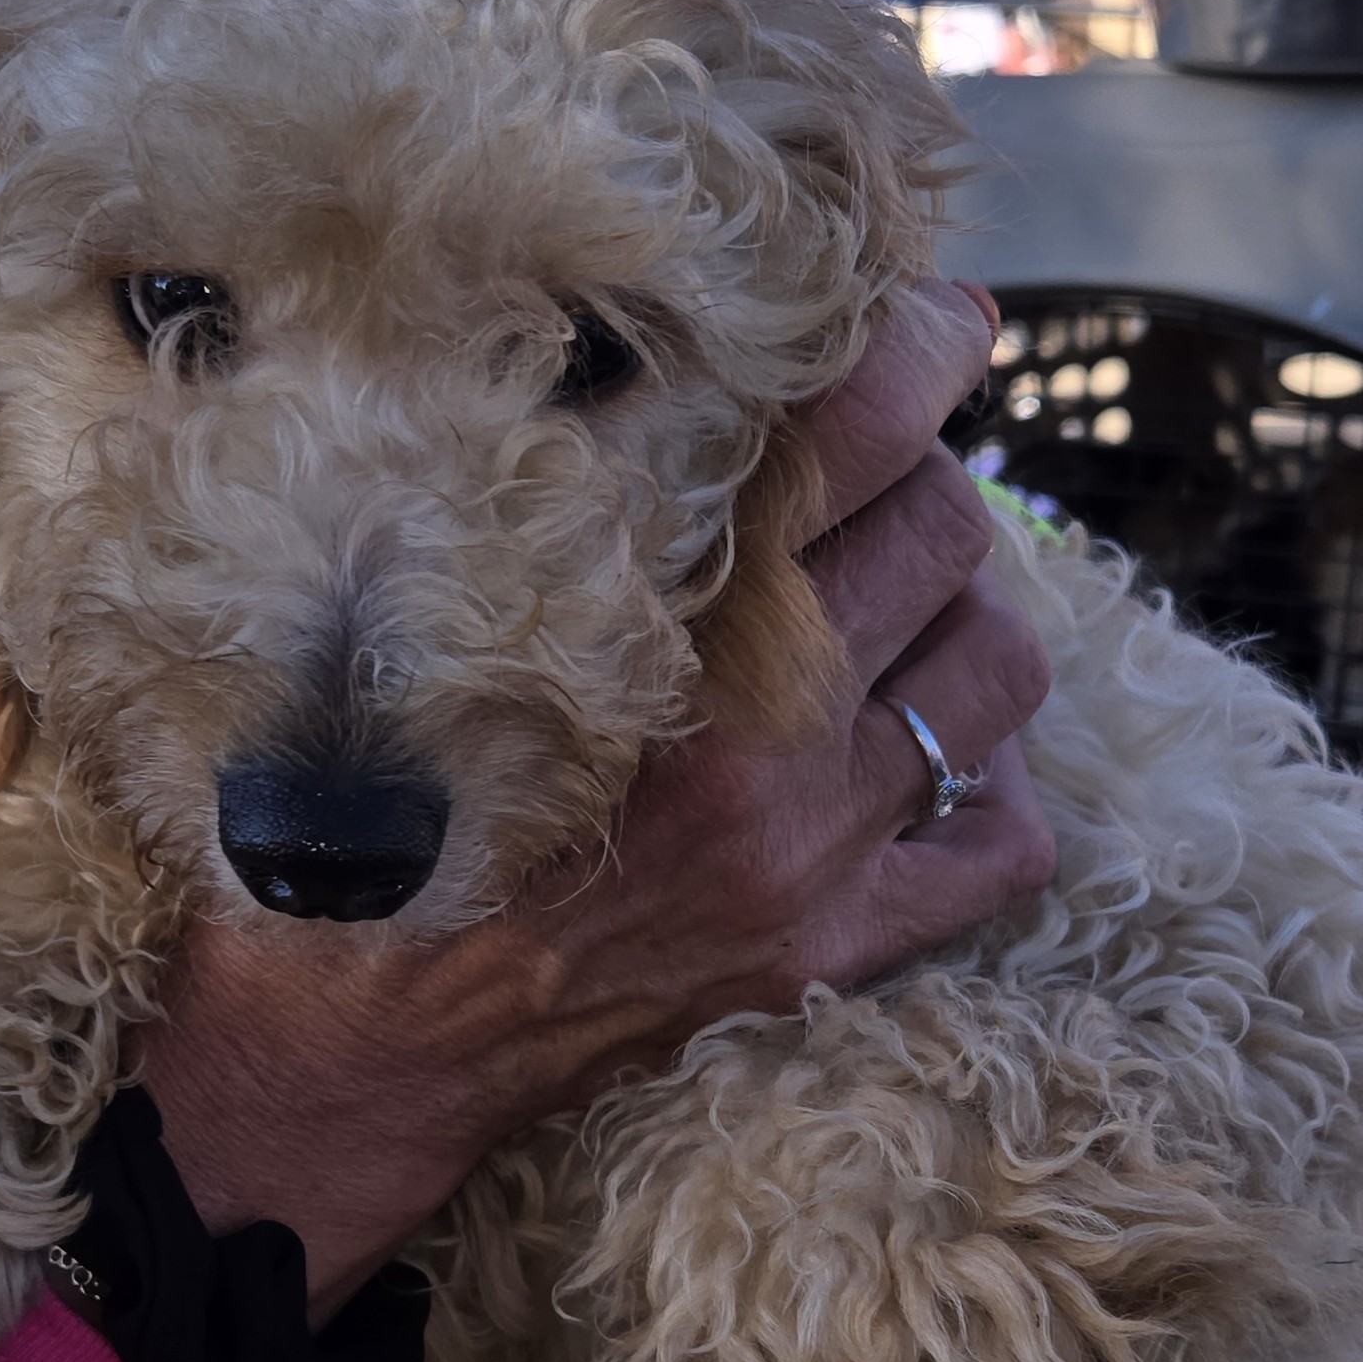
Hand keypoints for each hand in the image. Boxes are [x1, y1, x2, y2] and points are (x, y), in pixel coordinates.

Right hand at [142, 279, 1053, 1310]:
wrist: (360, 1047)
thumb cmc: (380, 825)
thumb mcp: (462, 640)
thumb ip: (579, 530)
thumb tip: (697, 411)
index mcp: (655, 640)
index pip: (847, 443)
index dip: (914, 352)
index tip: (939, 313)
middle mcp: (763, 746)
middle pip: (946, 538)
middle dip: (930, 486)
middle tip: (879, 488)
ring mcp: (814, 859)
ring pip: (994, 673)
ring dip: (970, 618)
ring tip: (908, 612)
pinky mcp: (830, 954)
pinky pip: (1002, 847)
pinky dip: (990, 787)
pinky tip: (925, 761)